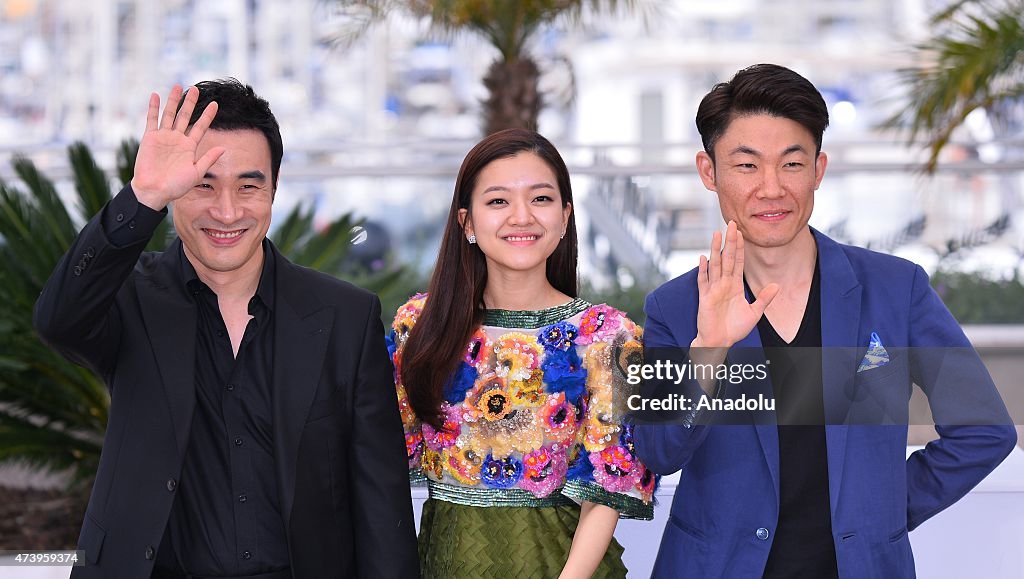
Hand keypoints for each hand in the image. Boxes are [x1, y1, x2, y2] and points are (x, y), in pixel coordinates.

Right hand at [130, 85, 224, 209]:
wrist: (154, 190)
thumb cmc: (176, 186)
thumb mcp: (196, 173)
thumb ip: (208, 159)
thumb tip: (224, 148)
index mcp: (189, 147)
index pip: (200, 127)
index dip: (207, 116)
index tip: (215, 104)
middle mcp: (177, 139)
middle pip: (185, 116)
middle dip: (190, 103)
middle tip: (196, 89)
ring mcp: (163, 137)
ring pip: (170, 115)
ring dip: (173, 101)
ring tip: (178, 86)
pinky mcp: (150, 138)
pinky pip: (152, 120)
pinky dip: (153, 108)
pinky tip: (156, 96)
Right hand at [693, 221, 777, 348]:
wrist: (719, 342)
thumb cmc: (734, 329)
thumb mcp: (754, 313)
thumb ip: (764, 298)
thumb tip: (777, 285)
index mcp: (734, 286)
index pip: (738, 262)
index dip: (740, 247)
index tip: (741, 232)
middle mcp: (723, 284)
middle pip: (727, 258)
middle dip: (730, 241)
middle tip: (731, 224)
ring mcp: (713, 290)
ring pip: (715, 265)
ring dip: (716, 249)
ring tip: (717, 234)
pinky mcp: (705, 298)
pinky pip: (704, 281)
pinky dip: (703, 270)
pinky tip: (703, 258)